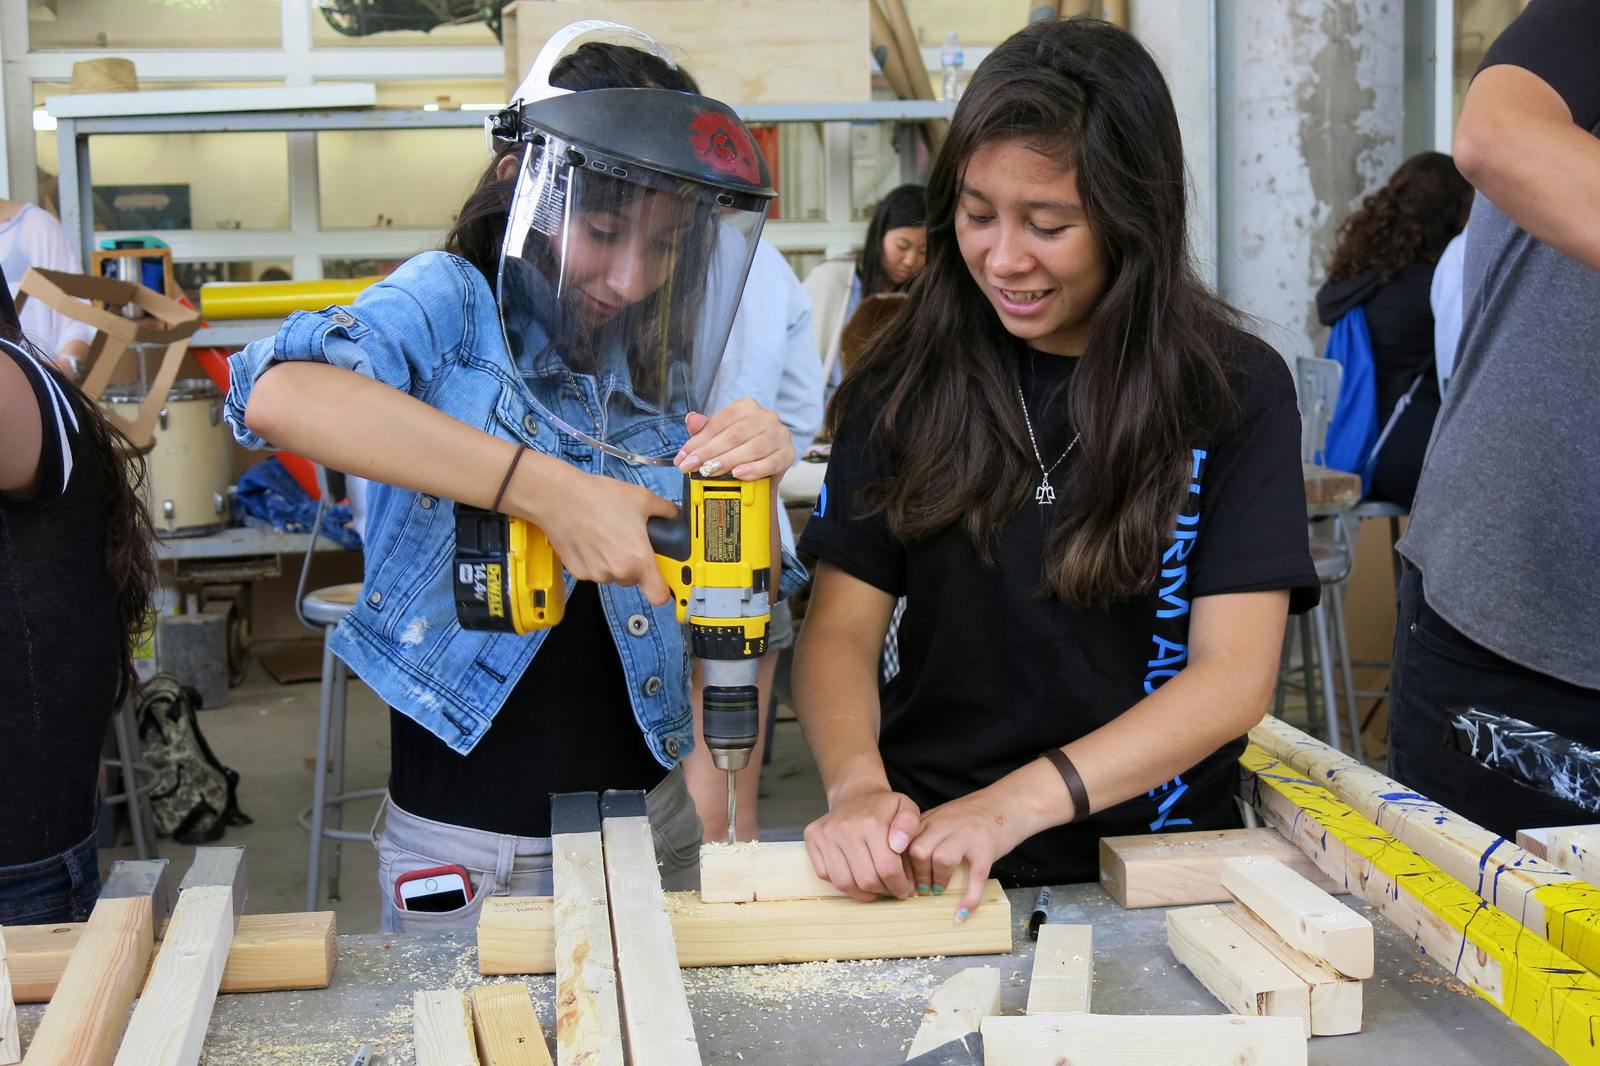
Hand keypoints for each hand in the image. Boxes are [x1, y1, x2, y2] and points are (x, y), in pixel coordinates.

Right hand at [522, 462, 678, 605]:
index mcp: (638, 560)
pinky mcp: (578, 572)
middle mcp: (618, 572)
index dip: (663, 588)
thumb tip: (674, 514)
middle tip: (629, 540)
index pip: (659, 596)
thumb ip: (665, 511)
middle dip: (636, 564)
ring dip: (614, 561)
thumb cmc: (598, 498)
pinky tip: (591, 538)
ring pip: (614, 575)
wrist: (560, 498)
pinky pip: (595, 571)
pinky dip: (595, 559)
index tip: (663, 578)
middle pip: (635, 579)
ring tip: (608, 534)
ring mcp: (596, 574)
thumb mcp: (642, 499)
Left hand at [675, 398, 794, 480]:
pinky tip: (738, 474)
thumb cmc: (741, 450)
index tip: (683, 457)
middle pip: (735, 434)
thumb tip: (692, 419)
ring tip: (710, 471)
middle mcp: (766, 417)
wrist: (765, 471)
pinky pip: (770, 462)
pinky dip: (753, 469)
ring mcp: (779, 435)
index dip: (699, 440)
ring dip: (729, 461)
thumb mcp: (720, 438)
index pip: (720, 422)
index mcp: (746, 407)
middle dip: (710, 452)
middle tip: (692, 467)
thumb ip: (705, 430)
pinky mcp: (787, 454)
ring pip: (753, 447)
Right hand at [802, 785, 920, 901]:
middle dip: (882, 890)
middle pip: (866, 880)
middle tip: (890, 888)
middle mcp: (845, 828)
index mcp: (872, 822)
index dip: (899, 885)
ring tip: (874, 887)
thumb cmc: (884, 807)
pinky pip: (825, 875)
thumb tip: (898, 845)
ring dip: (862, 892)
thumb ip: (910, 825)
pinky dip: (842, 883)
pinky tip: (855, 877)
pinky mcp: (812, 838)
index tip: (904, 889)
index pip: (887, 868)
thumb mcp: (907, 808)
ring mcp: (826, 834)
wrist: (856, 795)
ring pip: (844, 882)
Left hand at [907, 789, 1026, 921]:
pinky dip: (969, 899)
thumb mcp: (943, 819)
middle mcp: (946, 824)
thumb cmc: (972, 817)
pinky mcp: (987, 849)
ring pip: (942, 859)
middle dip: (916, 876)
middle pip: (919, 850)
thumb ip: (925, 836)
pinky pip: (975, 877)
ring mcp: (967, 835)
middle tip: (920, 890)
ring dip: (937, 882)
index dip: (901, 868)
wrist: (1007, 803)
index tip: (901, 883)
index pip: (904, 843)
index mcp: (931, 819)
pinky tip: (962, 913)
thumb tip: (907, 872)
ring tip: (938, 891)